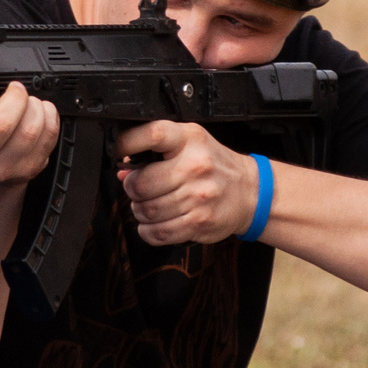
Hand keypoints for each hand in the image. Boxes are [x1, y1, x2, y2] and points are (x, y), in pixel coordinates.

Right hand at [0, 81, 60, 194]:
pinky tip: (41, 111)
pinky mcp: (31, 167)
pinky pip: (48, 136)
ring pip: (29, 131)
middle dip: (14, 99)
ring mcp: (8, 168)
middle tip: (16, 89)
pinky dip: (49, 115)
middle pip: (1, 128)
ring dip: (34, 106)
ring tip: (29, 101)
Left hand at [115, 119, 258, 244]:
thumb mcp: (190, 144)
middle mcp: (195, 167)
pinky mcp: (199, 223)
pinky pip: (158, 233)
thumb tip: (122, 170)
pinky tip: (155, 222)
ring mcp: (199, 197)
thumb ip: (156, 150)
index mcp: (190, 140)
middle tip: (139, 188)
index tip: (117, 152)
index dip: (126, 143)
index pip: (152, 134)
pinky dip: (148, 230)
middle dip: (132, 189)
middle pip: (141, 184)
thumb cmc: (214, 165)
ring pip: (147, 211)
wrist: (250, 192)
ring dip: (140, 211)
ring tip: (150, 205)